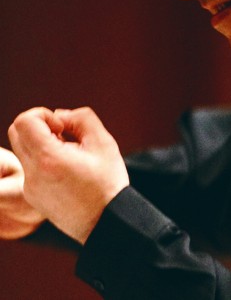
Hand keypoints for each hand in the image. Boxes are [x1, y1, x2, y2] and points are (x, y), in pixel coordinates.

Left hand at [8, 107, 129, 244]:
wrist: (106, 224)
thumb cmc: (107, 182)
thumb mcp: (103, 142)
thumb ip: (81, 118)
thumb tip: (60, 116)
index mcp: (48, 159)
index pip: (24, 121)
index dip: (43, 115)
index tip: (62, 127)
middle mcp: (32, 174)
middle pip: (16, 132)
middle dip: (39, 125)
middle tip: (63, 136)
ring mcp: (29, 187)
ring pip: (23, 149)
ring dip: (42, 143)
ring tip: (69, 154)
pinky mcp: (33, 196)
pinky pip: (29, 167)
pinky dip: (43, 160)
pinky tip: (68, 170)